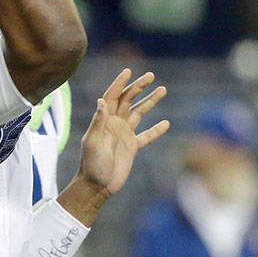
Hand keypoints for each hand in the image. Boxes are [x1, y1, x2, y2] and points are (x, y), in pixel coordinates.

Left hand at [77, 69, 169, 197]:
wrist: (96, 185)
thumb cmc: (91, 164)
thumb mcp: (93, 141)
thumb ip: (98, 122)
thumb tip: (102, 100)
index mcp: (103, 120)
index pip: (112, 96)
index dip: (120, 83)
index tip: (129, 71)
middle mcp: (114, 123)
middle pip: (127, 100)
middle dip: (138, 87)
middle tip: (151, 75)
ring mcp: (124, 134)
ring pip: (139, 113)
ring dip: (150, 101)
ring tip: (163, 89)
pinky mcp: (132, 147)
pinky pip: (146, 136)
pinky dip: (156, 130)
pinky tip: (166, 122)